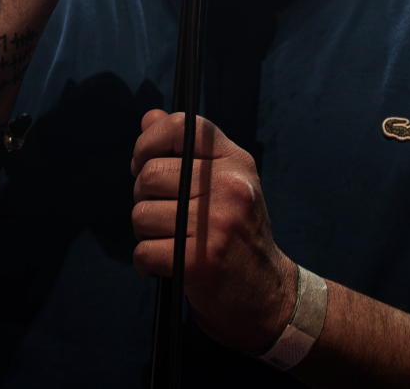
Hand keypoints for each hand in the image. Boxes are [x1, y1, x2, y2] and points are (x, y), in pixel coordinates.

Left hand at [130, 109, 296, 352]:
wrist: (268, 293)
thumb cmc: (239, 234)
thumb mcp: (224, 183)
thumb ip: (186, 149)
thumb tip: (149, 116)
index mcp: (236, 162)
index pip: (182, 127)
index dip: (149, 141)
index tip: (141, 163)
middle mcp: (230, 187)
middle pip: (150, 174)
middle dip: (143, 198)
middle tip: (162, 215)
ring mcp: (216, 224)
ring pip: (141, 214)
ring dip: (145, 233)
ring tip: (169, 241)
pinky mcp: (199, 261)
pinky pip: (143, 251)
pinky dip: (146, 262)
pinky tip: (166, 264)